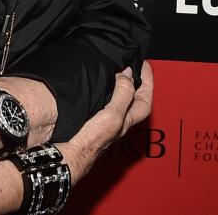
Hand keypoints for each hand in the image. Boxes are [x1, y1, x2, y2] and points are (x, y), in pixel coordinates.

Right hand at [57, 61, 154, 181]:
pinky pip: (105, 101)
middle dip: (135, 80)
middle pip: (134, 98)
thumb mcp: (113, 114)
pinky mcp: (92, 120)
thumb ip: (123, 94)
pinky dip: (106, 90)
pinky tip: (98, 86)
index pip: (146, 98)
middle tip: (132, 65)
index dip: (147, 80)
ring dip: (120, 84)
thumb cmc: (92, 140)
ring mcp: (105, 121)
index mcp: (128, 119)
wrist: (69, 153)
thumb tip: (128, 74)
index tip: (145, 64)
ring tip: (117, 70)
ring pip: (119, 99)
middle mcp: (119, 120)